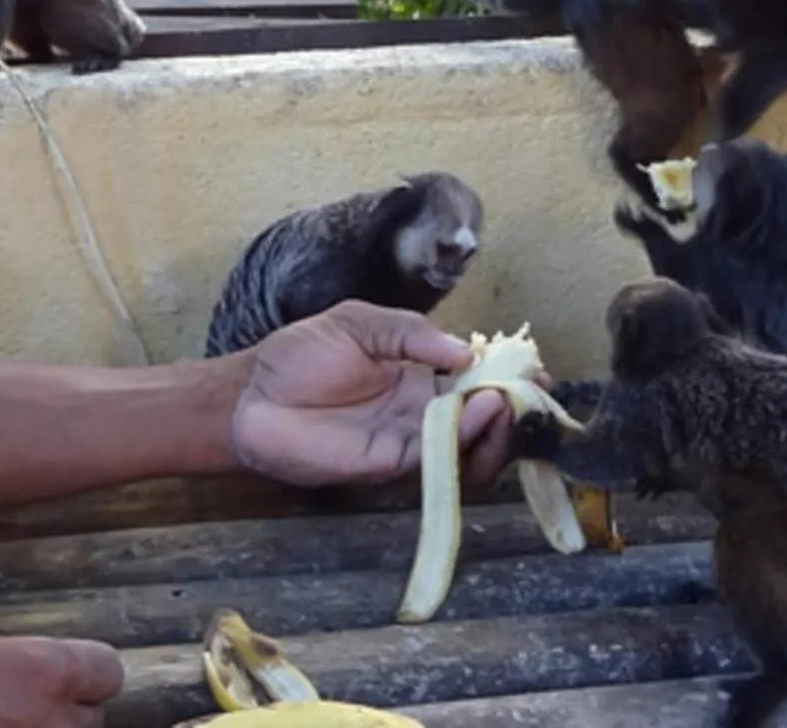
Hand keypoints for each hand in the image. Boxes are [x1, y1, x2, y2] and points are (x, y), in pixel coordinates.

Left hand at [229, 299, 517, 488]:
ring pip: (468, 445)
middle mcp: (421, 411)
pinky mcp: (390, 463)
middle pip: (482, 419)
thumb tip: (466, 352)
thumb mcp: (360, 323)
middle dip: (513, 407)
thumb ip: (412, 334)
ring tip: (506, 402)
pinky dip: (464, 438)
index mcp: (419, 374)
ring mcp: (408, 439)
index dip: (507, 376)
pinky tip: (477, 411)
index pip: (476, 380)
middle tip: (533, 392)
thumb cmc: (299, 356)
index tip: (534, 368)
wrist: (251, 396)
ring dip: (497, 428)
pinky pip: (438, 457)